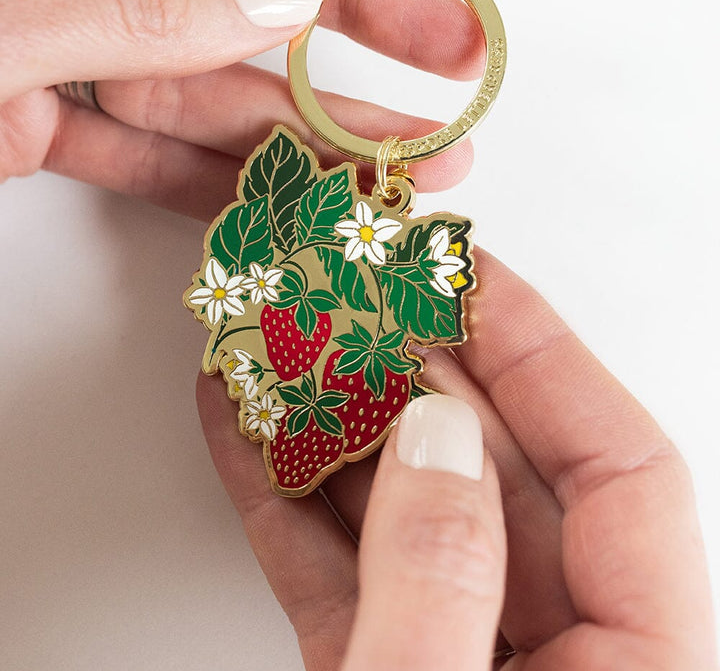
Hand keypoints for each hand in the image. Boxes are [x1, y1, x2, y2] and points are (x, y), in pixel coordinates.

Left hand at [0, 0, 489, 209]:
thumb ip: (130, 9)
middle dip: (359, 15)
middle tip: (454, 51)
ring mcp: (52, 34)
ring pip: (205, 74)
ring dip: (311, 123)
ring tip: (408, 159)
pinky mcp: (34, 117)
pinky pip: (144, 147)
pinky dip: (219, 180)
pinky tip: (302, 201)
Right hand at [197, 249, 717, 669]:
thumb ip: (443, 580)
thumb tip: (433, 435)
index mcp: (639, 664)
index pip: (619, 468)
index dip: (542, 351)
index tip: (465, 272)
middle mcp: (559, 652)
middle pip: (497, 471)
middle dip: (409, 369)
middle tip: (349, 286)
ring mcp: (460, 662)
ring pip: (406, 513)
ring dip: (334, 423)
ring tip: (276, 337)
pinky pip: (338, 576)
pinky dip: (286, 506)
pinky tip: (243, 434)